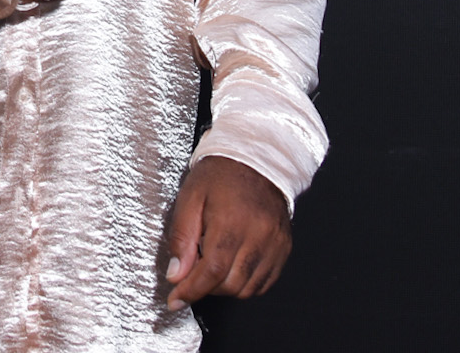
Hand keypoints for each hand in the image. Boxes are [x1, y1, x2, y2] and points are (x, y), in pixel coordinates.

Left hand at [161, 156, 291, 308]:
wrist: (256, 159)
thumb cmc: (220, 175)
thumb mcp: (190, 198)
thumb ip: (181, 239)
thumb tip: (176, 274)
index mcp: (231, 222)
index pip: (212, 272)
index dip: (191, 291)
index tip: (176, 299)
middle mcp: (257, 235)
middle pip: (230, 284)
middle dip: (206, 287)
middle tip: (192, 273)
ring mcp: (274, 243)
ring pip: (248, 288)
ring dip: (225, 287)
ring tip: (214, 265)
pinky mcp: (283, 247)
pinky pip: (265, 282)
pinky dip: (246, 283)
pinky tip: (233, 267)